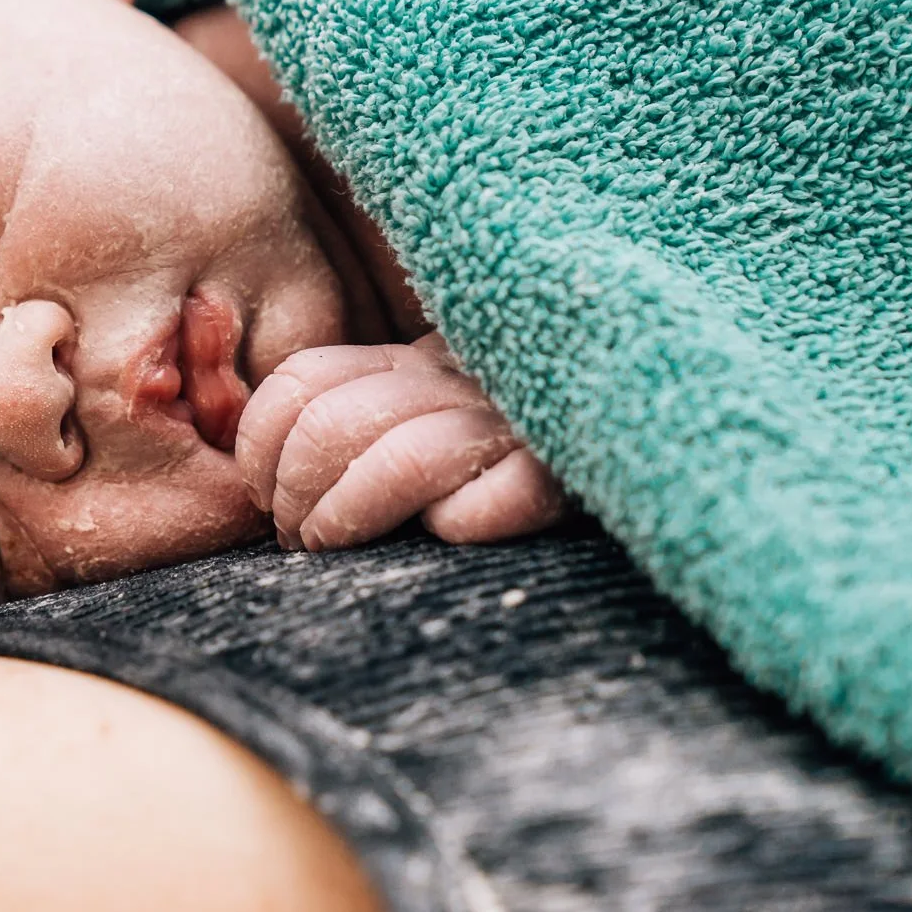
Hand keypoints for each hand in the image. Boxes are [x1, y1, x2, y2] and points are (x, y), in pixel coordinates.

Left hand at [236, 334, 565, 550]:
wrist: (649, 408)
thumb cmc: (517, 438)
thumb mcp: (438, 405)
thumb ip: (360, 412)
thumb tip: (262, 477)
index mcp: (424, 362)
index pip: (304, 383)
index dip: (262, 444)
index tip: (265, 494)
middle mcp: (465, 382)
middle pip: (334, 427)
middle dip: (295, 496)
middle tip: (301, 538)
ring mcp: (518, 425)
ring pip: (399, 462)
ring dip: (347, 519)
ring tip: (338, 549)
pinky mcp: (571, 472)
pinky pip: (493, 499)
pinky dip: (461, 522)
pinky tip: (450, 532)